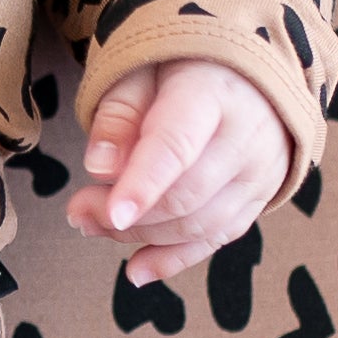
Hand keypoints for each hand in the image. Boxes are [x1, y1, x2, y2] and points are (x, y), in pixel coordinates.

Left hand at [67, 60, 290, 287]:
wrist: (249, 76)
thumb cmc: (182, 69)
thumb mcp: (142, 71)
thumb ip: (119, 115)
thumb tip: (99, 168)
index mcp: (213, 93)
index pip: (176, 146)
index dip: (143, 183)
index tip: (112, 214)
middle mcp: (247, 137)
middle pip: (185, 194)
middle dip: (126, 214)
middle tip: (78, 211)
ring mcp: (259, 174)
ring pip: (199, 224)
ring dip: (141, 236)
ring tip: (93, 227)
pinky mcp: (258, 199)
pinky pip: (217, 240)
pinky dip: (173, 259)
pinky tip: (136, 269)